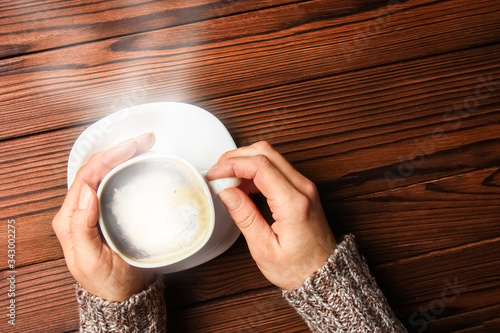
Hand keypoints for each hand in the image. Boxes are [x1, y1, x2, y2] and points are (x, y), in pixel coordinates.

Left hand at [52, 133, 155, 300]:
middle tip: (144, 141)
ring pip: (105, 172)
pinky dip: (128, 167)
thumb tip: (85, 190)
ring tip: (144, 146)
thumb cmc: (107, 280)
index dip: (108, 157)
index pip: (86, 176)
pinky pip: (115, 183)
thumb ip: (81, 227)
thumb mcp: (90, 259)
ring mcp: (95, 208)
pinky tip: (141, 162)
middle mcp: (80, 209)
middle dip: (118, 150)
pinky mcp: (108, 210)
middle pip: (95, 169)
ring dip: (123, 155)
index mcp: (70, 218)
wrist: (123, 294)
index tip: (130, 148)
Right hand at [206, 141, 335, 289]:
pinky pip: (276, 168)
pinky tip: (242, 185)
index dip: (232, 165)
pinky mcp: (302, 189)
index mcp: (293, 203)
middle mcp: (303, 189)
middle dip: (236, 157)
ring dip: (245, 162)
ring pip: (271, 156)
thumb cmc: (298, 268)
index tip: (215, 175)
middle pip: (265, 152)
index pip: (259, 165)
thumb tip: (226, 192)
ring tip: (227, 180)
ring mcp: (304, 187)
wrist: (324, 274)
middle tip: (217, 173)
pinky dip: (255, 169)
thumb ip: (245, 217)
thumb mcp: (264, 249)